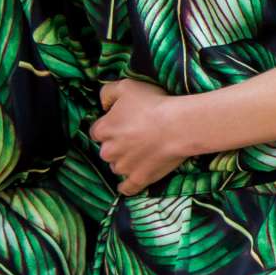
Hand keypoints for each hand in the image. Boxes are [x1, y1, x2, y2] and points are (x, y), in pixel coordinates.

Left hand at [93, 80, 197, 194]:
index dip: (111, 126)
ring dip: (126, 161)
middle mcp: (108, 151)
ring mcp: (123, 168)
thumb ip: (107, 92)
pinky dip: (128, 186)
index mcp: (103, 130)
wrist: (178, 126)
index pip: (97, 131)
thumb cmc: (153, 104)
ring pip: (118, 166)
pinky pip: (127, 188)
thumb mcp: (126, 86)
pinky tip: (132, 180)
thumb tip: (103, 104)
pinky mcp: (138, 179)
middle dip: (118, 145)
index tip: (124, 122)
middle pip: (107, 150)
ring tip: (145, 150)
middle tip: (137, 135)